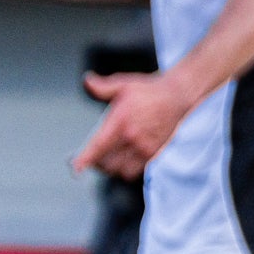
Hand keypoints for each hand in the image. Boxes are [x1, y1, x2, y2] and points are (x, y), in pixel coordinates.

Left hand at [71, 72, 196, 179]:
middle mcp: (133, 137)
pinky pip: (132, 172)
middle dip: (94, 162)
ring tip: (104, 159)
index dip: (86, 158)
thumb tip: (87, 81)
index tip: (76, 168)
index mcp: (122, 120)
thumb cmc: (147, 91)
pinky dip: (122, 170)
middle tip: (89, 157)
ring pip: (118, 170)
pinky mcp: (152, 154)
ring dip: (108, 168)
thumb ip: (102, 87)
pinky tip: (119, 159)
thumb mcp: (123, 84)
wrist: (177, 97)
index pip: (100, 144)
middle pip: (106, 162)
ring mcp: (144, 148)